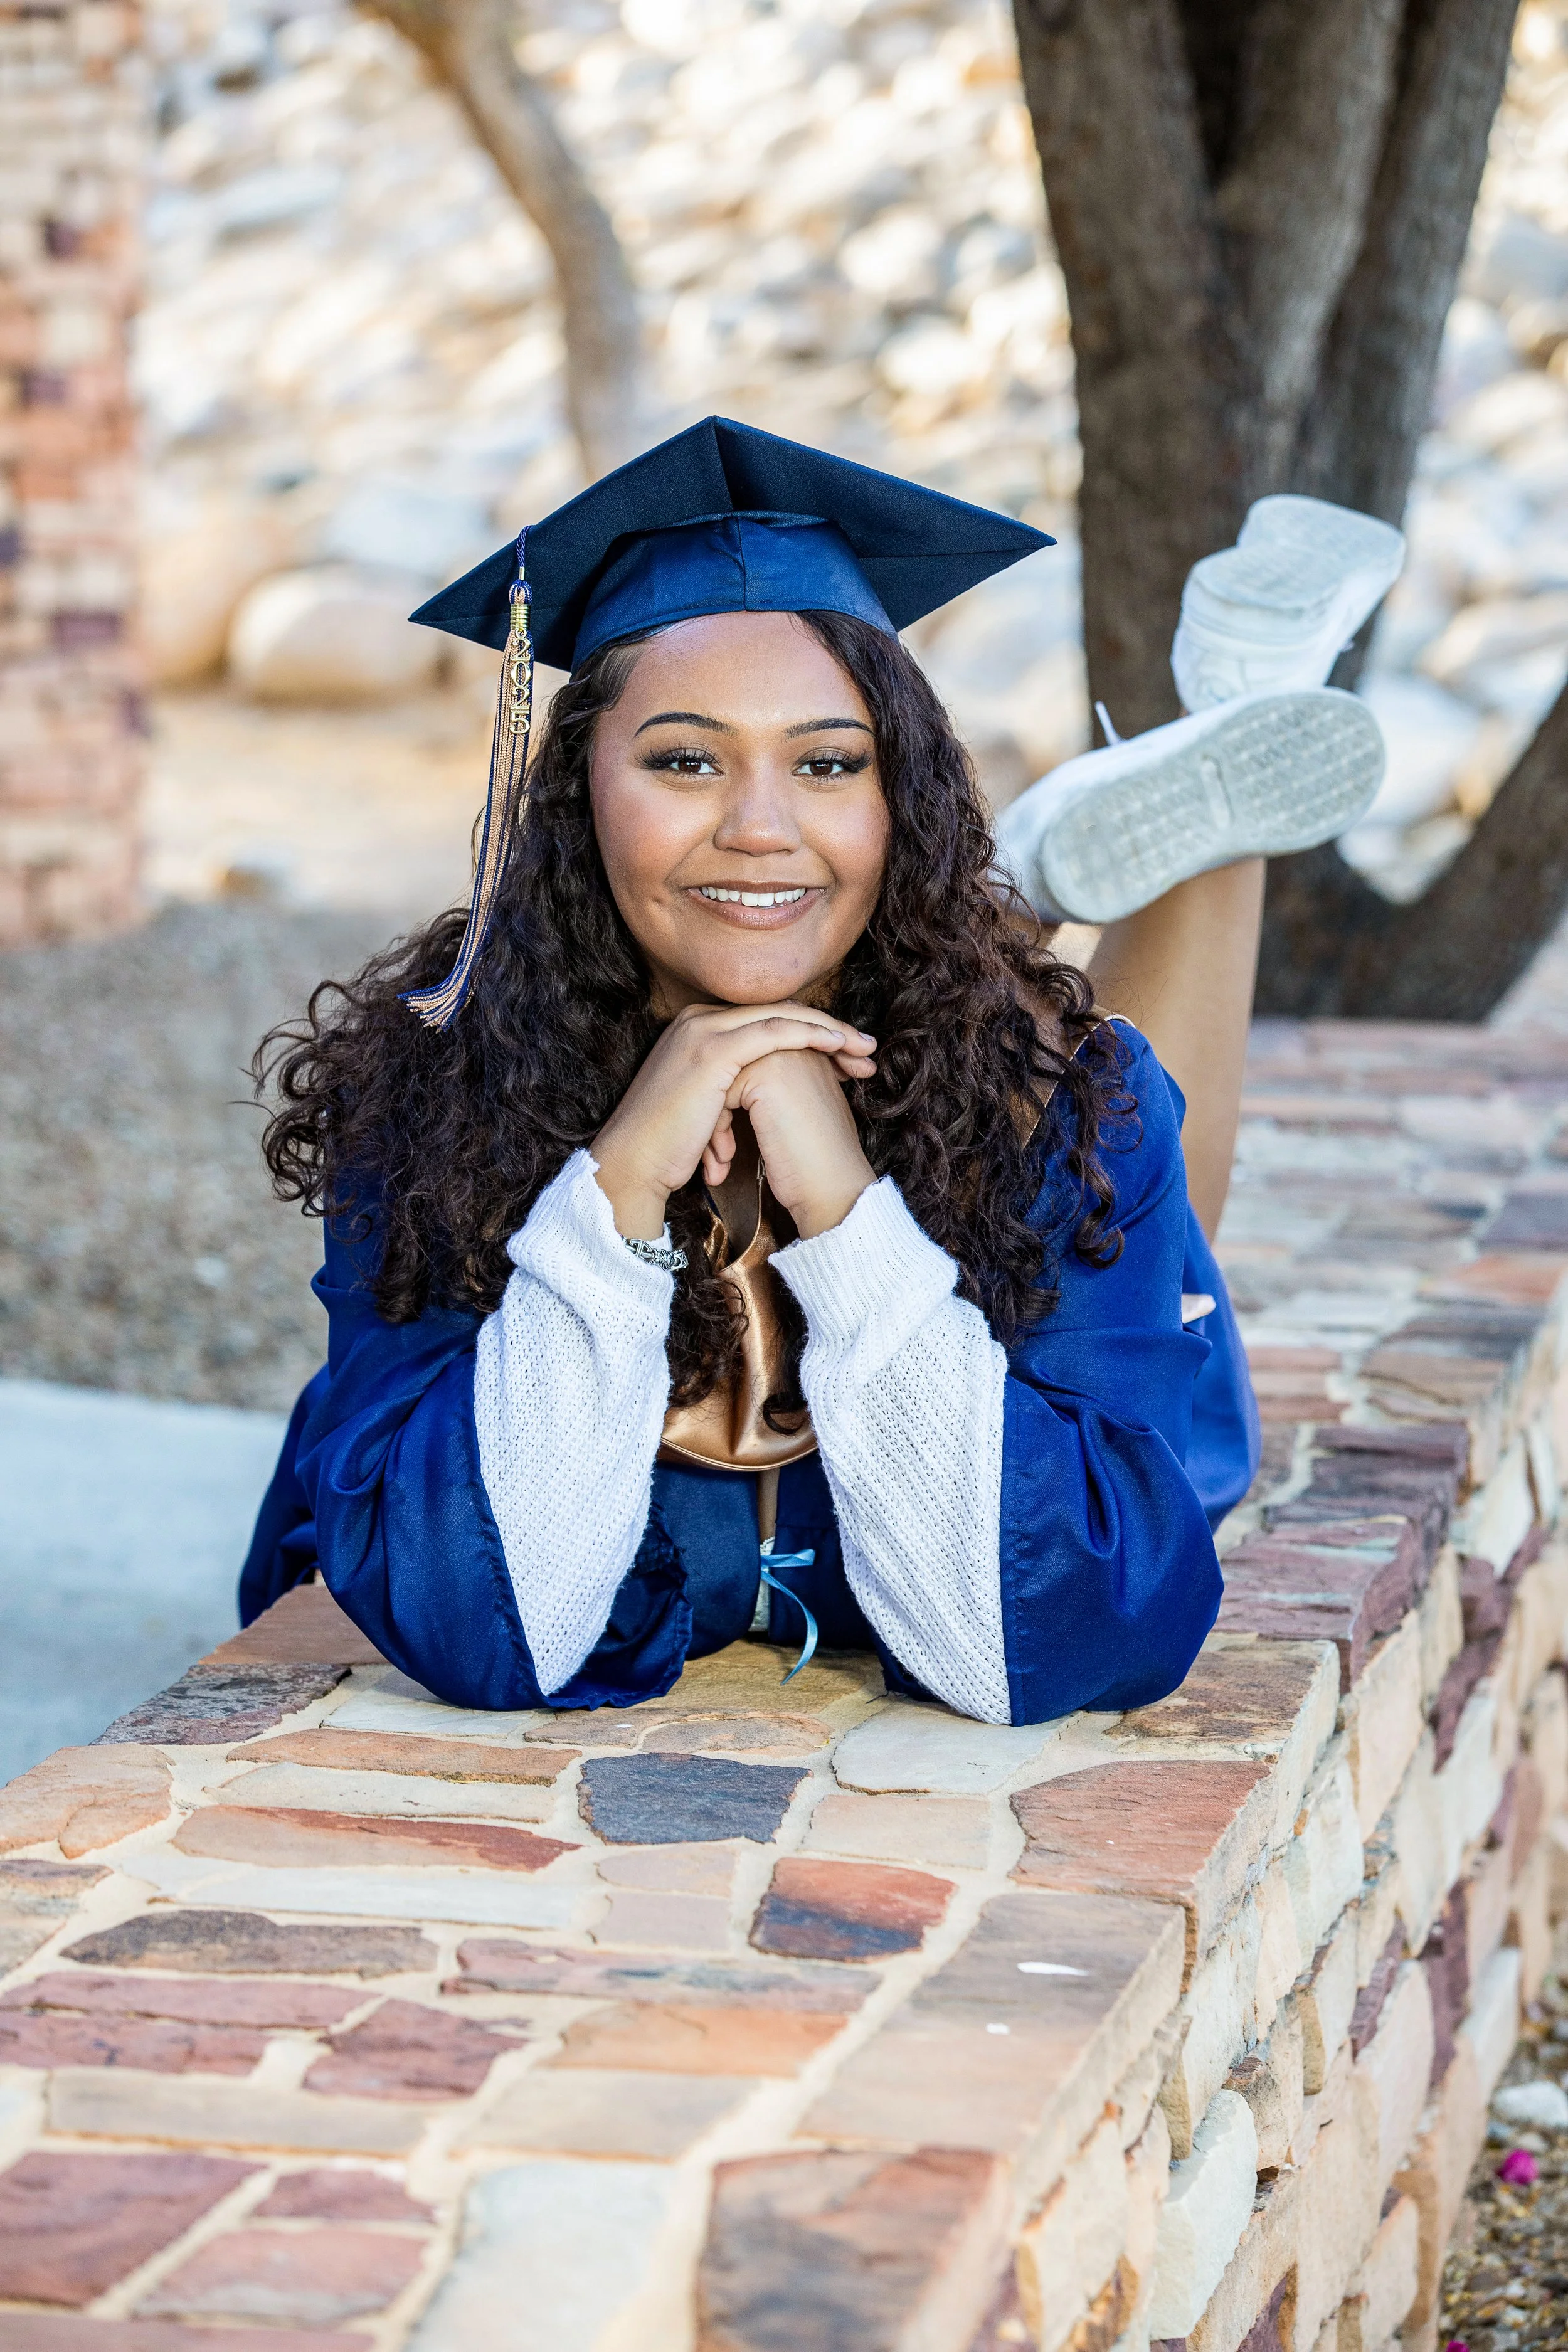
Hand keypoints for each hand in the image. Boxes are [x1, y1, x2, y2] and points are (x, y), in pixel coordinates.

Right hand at [591, 1001, 875, 1239]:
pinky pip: (773, 1032)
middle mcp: (698, 1020)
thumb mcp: (708, 1108)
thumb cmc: (670, 1148)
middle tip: (867, 1048)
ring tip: (864, 1049)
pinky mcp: (711, 1049)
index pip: (766, 1020)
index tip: (848, 1057)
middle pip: (778, 1012)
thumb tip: (767, 1097)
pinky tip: (837, 1046)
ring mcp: (702, 1030)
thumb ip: (734, 1090)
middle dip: (829, 1029)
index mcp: (697, 1029)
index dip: (811, 1034)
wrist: (631, 1166)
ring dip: (830, 1031)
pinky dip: (810, 1035)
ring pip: (782, 1017)